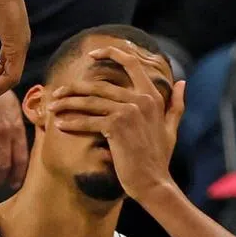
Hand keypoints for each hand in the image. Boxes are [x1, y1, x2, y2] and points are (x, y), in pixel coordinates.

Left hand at [47, 44, 185, 203]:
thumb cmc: (159, 159)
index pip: (131, 63)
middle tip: (57, 93)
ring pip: (90, 102)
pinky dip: (72, 123)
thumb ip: (176, 104)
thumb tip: (183, 82)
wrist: (153, 183)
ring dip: (67, 104)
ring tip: (52, 107)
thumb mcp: (171, 128)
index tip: (91, 54)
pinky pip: (88, 121)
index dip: (110, 53)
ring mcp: (128, 111)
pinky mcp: (117, 127)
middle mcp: (141, 99)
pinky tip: (60, 125)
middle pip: (99, 85)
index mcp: (152, 96)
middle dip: (74, 88)